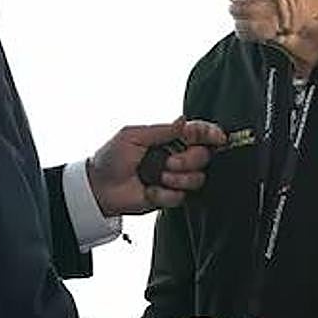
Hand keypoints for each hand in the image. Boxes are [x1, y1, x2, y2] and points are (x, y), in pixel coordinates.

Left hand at [87, 119, 225, 214]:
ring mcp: (174, 178)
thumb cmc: (111, 158)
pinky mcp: (169, 197)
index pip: (197, 133)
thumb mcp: (133, 136)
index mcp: (167, 138)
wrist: (99, 187)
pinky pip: (180, 197)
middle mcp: (175, 157)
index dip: (211, 133)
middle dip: (189, 160)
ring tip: (158, 177)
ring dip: (178, 178)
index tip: (218, 137)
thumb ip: (161, 130)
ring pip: (197, 178)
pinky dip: (163, 194)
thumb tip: (184, 120)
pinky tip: (149, 190)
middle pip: (203, 156)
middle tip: (169, 163)